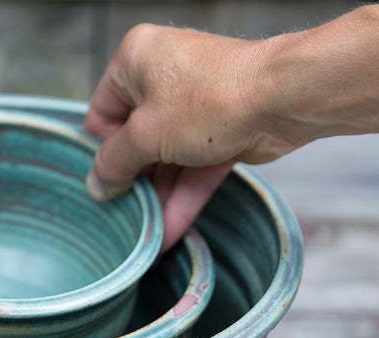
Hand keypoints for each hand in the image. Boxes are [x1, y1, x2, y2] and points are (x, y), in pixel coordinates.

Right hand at [83, 24, 310, 250]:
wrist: (283, 99)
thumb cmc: (210, 100)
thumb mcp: (146, 134)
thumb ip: (115, 162)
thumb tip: (96, 184)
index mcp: (135, 60)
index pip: (103, 111)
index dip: (102, 151)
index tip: (106, 184)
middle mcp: (163, 77)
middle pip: (136, 140)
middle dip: (135, 182)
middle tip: (125, 217)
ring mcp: (196, 105)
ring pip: (168, 159)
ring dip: (160, 197)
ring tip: (147, 236)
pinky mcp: (222, 130)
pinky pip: (195, 167)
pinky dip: (185, 196)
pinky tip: (171, 232)